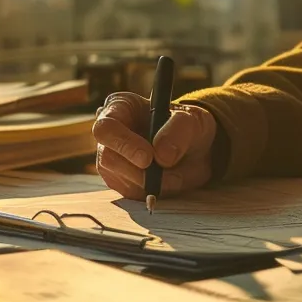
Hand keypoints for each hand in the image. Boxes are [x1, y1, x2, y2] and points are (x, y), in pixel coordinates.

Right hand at [93, 92, 218, 200]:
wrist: (195, 148)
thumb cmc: (189, 126)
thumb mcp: (193, 121)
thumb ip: (178, 132)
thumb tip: (162, 157)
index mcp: (121, 107)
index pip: (106, 128)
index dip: (124, 144)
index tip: (148, 159)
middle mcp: (110, 134)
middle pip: (108, 159)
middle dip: (139, 172)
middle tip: (165, 174)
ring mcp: (112, 160)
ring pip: (119, 180)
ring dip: (150, 183)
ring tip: (176, 174)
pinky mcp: (120, 182)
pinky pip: (131, 194)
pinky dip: (152, 192)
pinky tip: (168, 181)